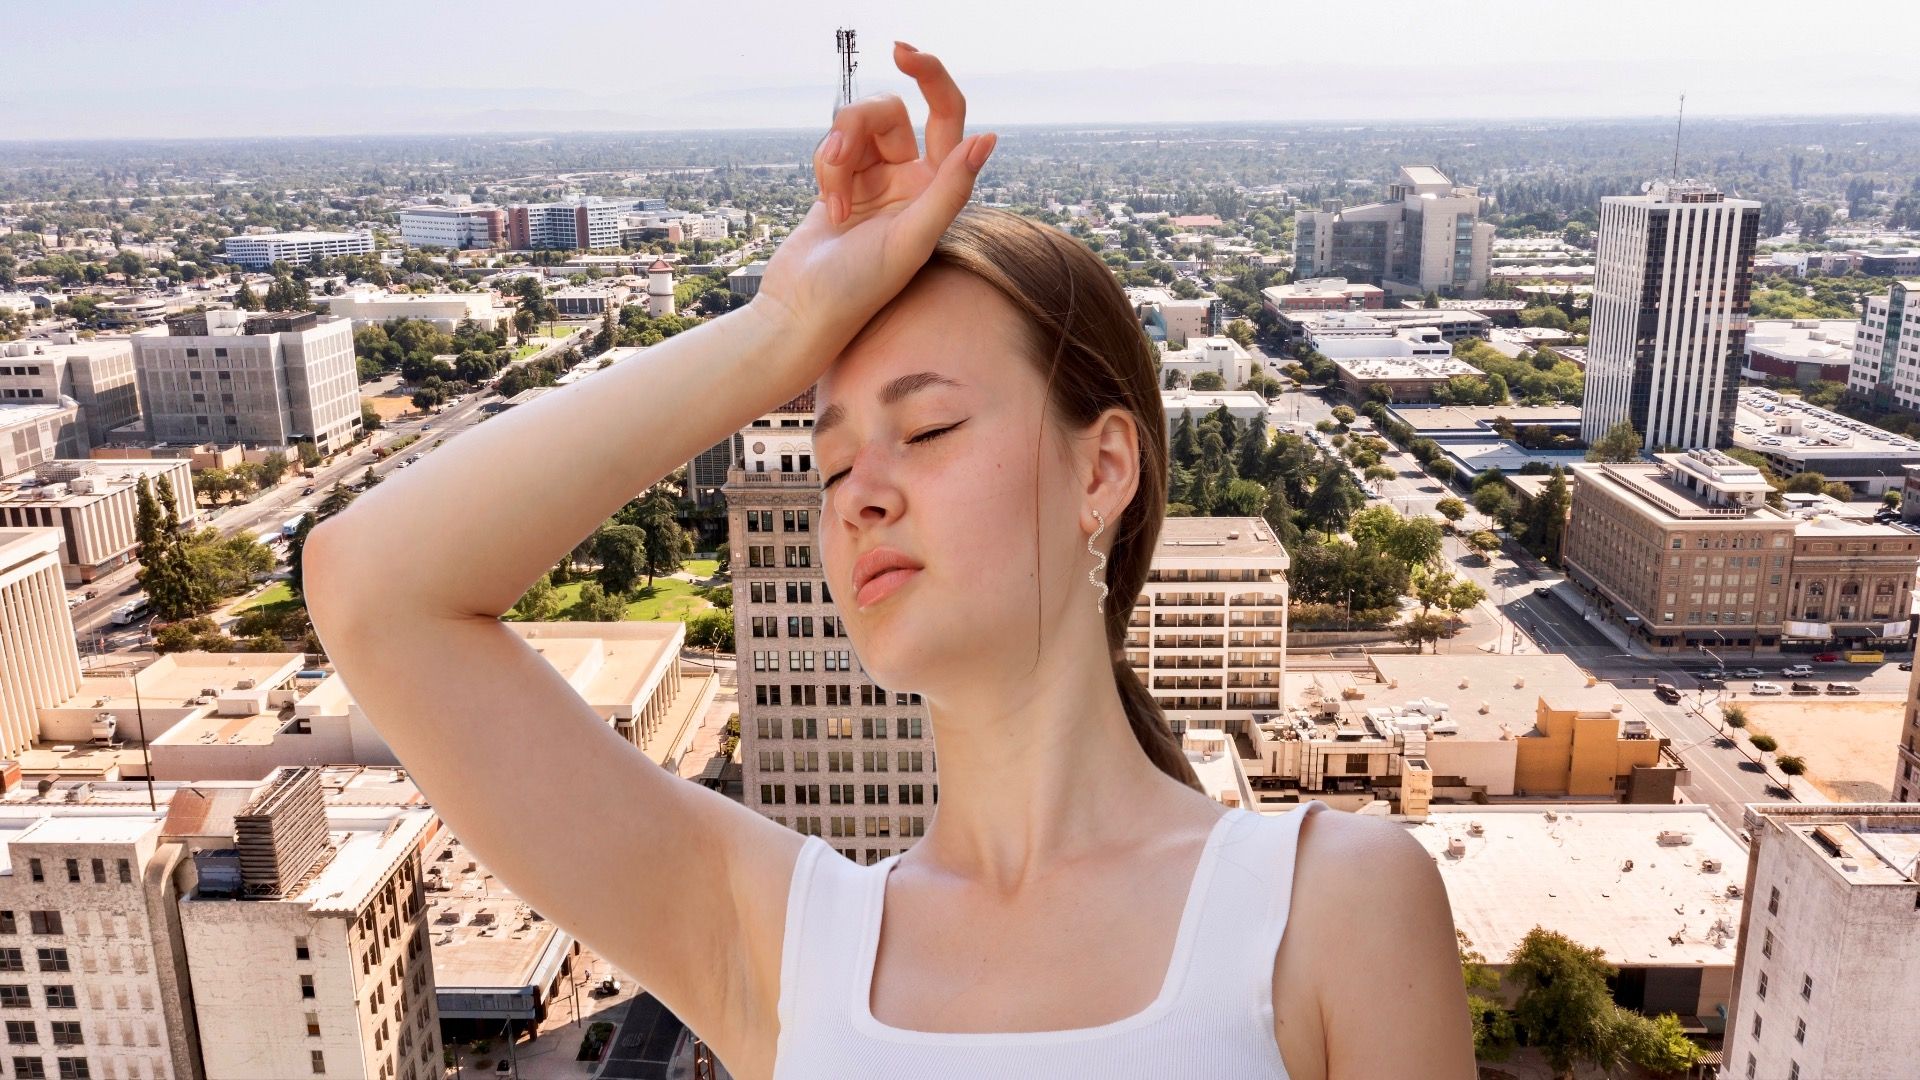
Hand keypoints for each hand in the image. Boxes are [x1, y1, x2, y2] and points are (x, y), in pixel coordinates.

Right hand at [751, 42, 996, 368]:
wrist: (805, 311)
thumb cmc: (862, 288)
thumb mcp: (912, 239)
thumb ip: (951, 189)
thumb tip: (988, 138)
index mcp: (941, 189)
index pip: (947, 114)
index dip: (932, 75)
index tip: (903, 52)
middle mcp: (913, 181)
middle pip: (890, 113)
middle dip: (859, 126)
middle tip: (839, 156)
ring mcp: (876, 180)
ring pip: (856, 126)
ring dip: (837, 151)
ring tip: (830, 196)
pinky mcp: (842, 183)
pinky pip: (834, 148)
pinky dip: (825, 169)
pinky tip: (826, 207)